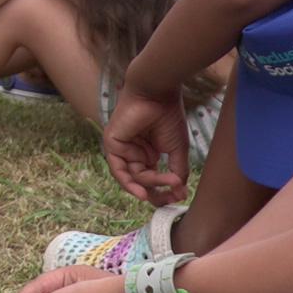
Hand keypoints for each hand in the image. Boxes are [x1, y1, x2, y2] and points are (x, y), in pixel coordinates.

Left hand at [100, 85, 189, 204]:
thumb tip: (181, 192)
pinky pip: (119, 169)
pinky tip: (142, 193)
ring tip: (167, 184)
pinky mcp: (112, 143)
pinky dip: (130, 183)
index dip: (164, 191)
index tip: (180, 197)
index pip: (152, 180)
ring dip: (151, 184)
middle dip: (157, 193)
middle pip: (141, 182)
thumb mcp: (177, 149)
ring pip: (133, 177)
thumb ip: (177, 171)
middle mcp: (133, 152)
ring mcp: (122, 148)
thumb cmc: (168, 116)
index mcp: (147, 152)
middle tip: (172, 199)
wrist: (158, 93)